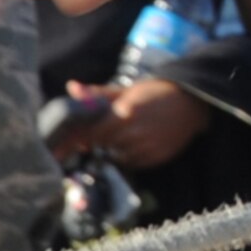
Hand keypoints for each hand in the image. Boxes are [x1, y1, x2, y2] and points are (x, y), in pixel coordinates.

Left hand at [66, 77, 212, 171]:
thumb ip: (98, 94)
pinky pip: (132, 163)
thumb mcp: (127, 90)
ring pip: (115, 157)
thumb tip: (72, 87)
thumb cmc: (157, 92)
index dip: (72, 142)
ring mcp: (145, 148)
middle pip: (100, 146)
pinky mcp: (156, 158)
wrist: (194, 102)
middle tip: (88, 140)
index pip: (88, 133)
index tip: (57, 150)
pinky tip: (133, 144)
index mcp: (122, 113)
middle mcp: (132, 133)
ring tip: (118, 137)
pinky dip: (127, 156)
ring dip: (110, 150)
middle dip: (92, 144)